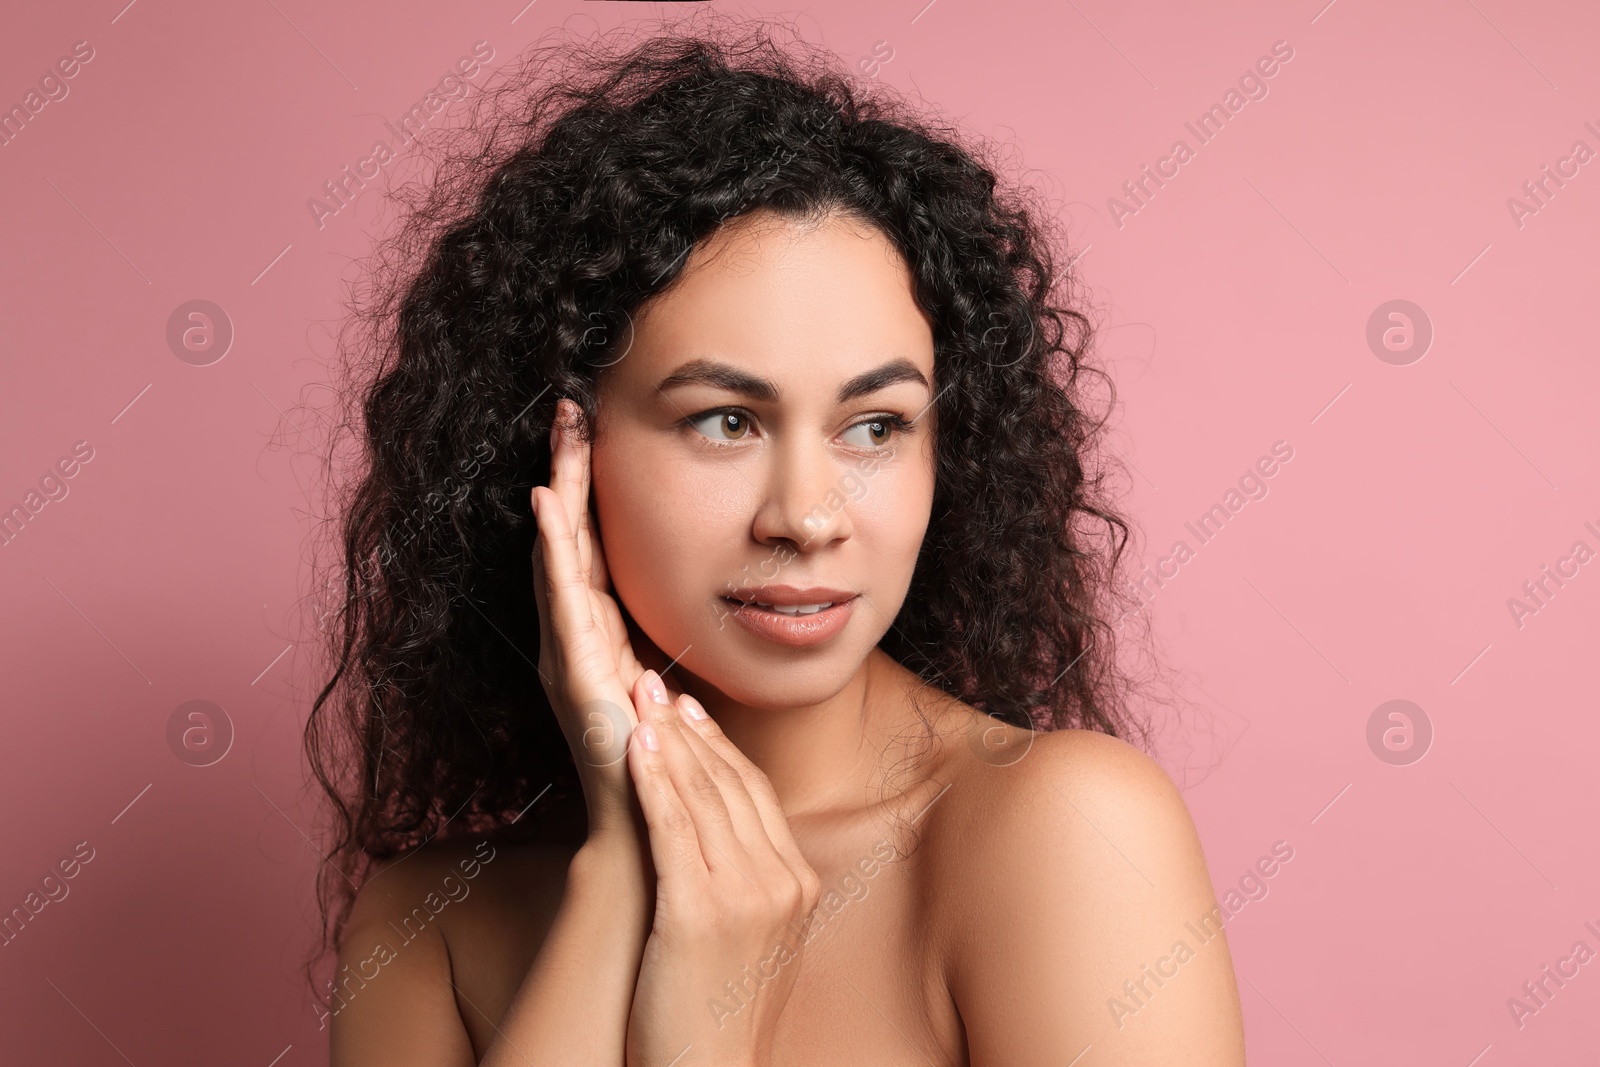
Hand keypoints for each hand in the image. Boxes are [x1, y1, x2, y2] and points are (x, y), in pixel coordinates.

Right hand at [530, 398, 682, 834]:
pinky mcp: (575, 677)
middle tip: (568, 409)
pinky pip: (562, 601)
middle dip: (568, 474)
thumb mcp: (675, 693)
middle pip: (568, 540)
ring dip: (558, 496)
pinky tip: (548, 508)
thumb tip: (697, 621)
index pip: (591, 548)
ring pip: (560, 558)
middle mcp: (576, 641)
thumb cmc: (668, 771)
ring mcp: (570, 656)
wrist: (652, 839)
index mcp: (602, 639)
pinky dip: (552, 551)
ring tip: (558, 440)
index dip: (590, 491)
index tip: (596, 430)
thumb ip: (672, 657)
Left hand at [623, 691, 821, 1066]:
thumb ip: (746, 878)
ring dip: (668, 736)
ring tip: (638, 693)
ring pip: (704, 795)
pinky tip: (635, 744)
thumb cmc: (715, 1010)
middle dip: (690, 725)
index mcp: (796, 882)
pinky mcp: (700, 913)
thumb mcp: (749, 935)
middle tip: (655, 680)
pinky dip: (655, 778)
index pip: (755, 792)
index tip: (689, 705)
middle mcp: (781, 881)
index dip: (718, 743)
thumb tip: (720, 827)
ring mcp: (746, 896)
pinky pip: (674, 828)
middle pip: (732, 782)